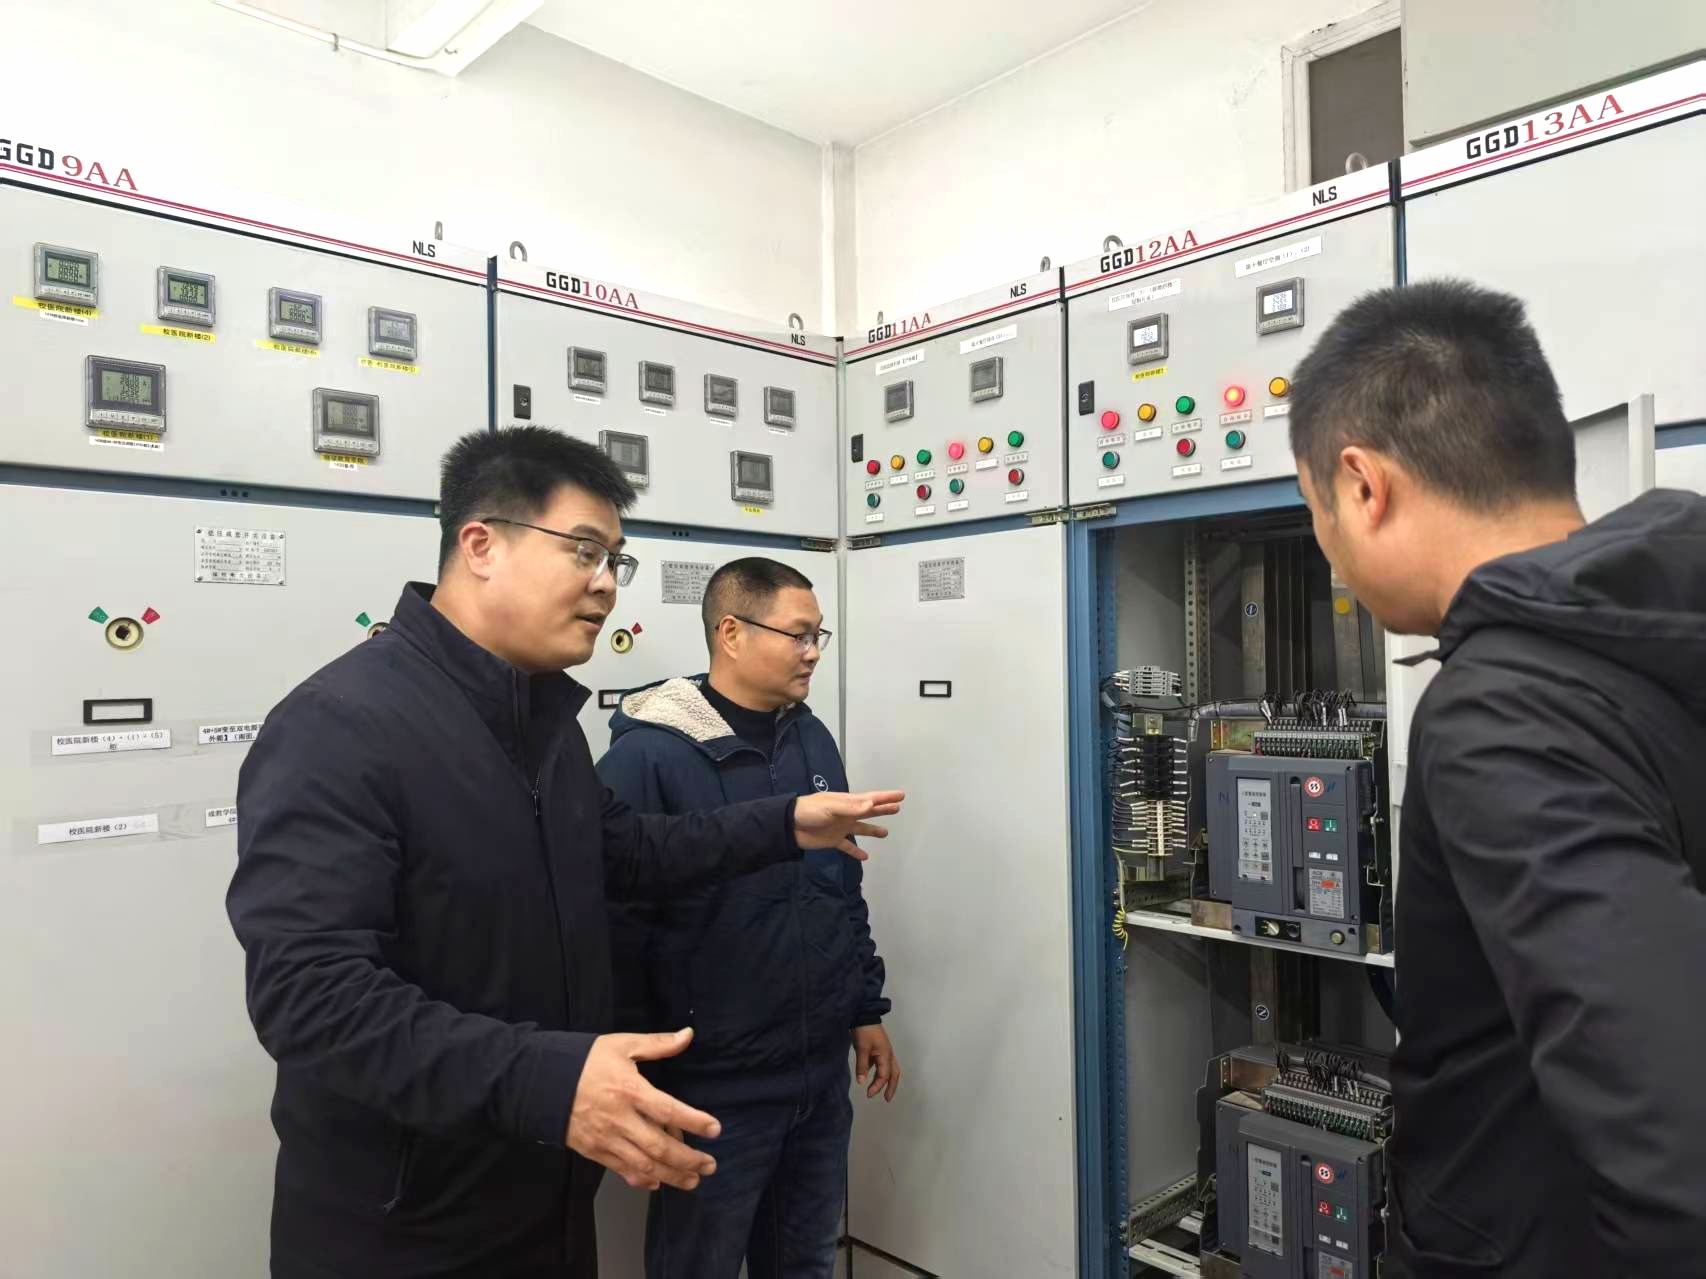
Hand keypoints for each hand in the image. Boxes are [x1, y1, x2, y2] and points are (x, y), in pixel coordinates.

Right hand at [565, 1029, 720, 1190]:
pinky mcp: (593, 1151)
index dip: (695, 1121)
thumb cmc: (584, 1061)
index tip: (715, 1129)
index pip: (668, 1111)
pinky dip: (641, 1180)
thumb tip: (688, 1034)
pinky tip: (657, 1183)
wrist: (540, 1081)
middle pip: (659, 1147)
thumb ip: (657, 1044)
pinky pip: (621, 1170)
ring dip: (671, 1176)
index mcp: (629, 1090)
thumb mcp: (621, 1045)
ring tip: (693, 1180)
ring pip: (643, 1165)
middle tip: (709, 1165)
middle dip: (688, 1159)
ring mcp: (605, 1139)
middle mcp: (619, 1119)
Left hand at [794, 791, 904, 859]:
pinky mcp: (833, 840)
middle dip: (883, 809)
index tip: (901, 796)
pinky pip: (848, 847)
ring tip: (886, 833)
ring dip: (873, 830)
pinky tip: (865, 857)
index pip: (870, 799)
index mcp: (847, 803)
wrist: (789, 826)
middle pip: (869, 811)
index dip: (886, 798)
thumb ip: (850, 807)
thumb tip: (871, 805)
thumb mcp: (830, 807)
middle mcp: (847, 814)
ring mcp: (841, 828)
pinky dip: (856, 852)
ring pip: (861, 829)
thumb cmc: (809, 811)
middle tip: (898, 807)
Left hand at [853, 1025, 900, 1101]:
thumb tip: (862, 1082)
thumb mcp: (862, 1048)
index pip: (884, 1076)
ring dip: (886, 1081)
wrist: (864, 1015)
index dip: (877, 1087)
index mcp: (886, 1055)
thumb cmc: (864, 1031)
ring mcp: (885, 1051)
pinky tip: (872, 1076)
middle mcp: (888, 1055)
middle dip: (891, 1087)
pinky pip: (883, 1064)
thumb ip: (862, 1066)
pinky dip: (880, 1072)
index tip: (868, 1095)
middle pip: (894, 1074)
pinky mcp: (880, 1049)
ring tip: (880, 1091)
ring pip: (890, 1069)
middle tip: (887, 1099)